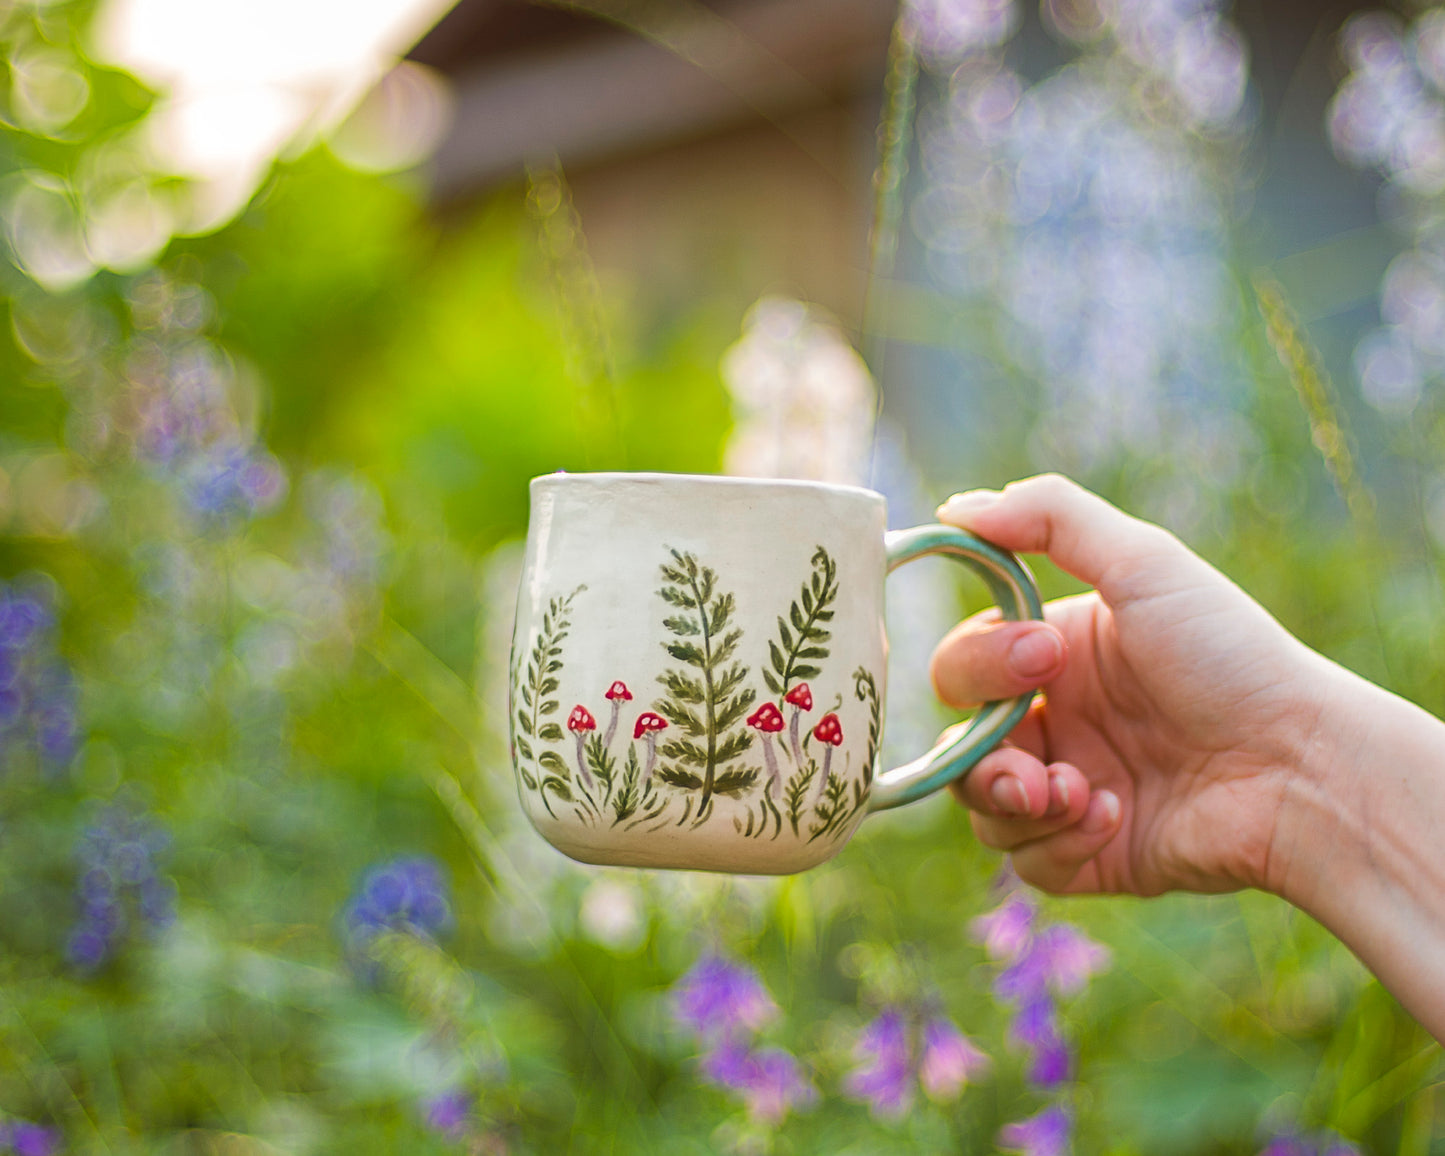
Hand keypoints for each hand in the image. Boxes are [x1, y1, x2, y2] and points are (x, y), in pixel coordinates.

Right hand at [931, 474, 1337, 897]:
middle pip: (959, 744)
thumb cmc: (1230, 658)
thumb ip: (1049, 518)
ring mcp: (1070, 791)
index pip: (962, 665)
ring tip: (1080, 795)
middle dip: (983, 753)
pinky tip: (1118, 817)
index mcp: (1056, 656)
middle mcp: (1058, 723)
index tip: (1046, 660)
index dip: (981, 665)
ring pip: (982, 809)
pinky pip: (1029, 860)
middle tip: (1035, 763)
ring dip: (1017, 803)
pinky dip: (1061, 842)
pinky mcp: (1091, 855)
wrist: (1301, 768)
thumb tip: (956, 508)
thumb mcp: (1146, 562)